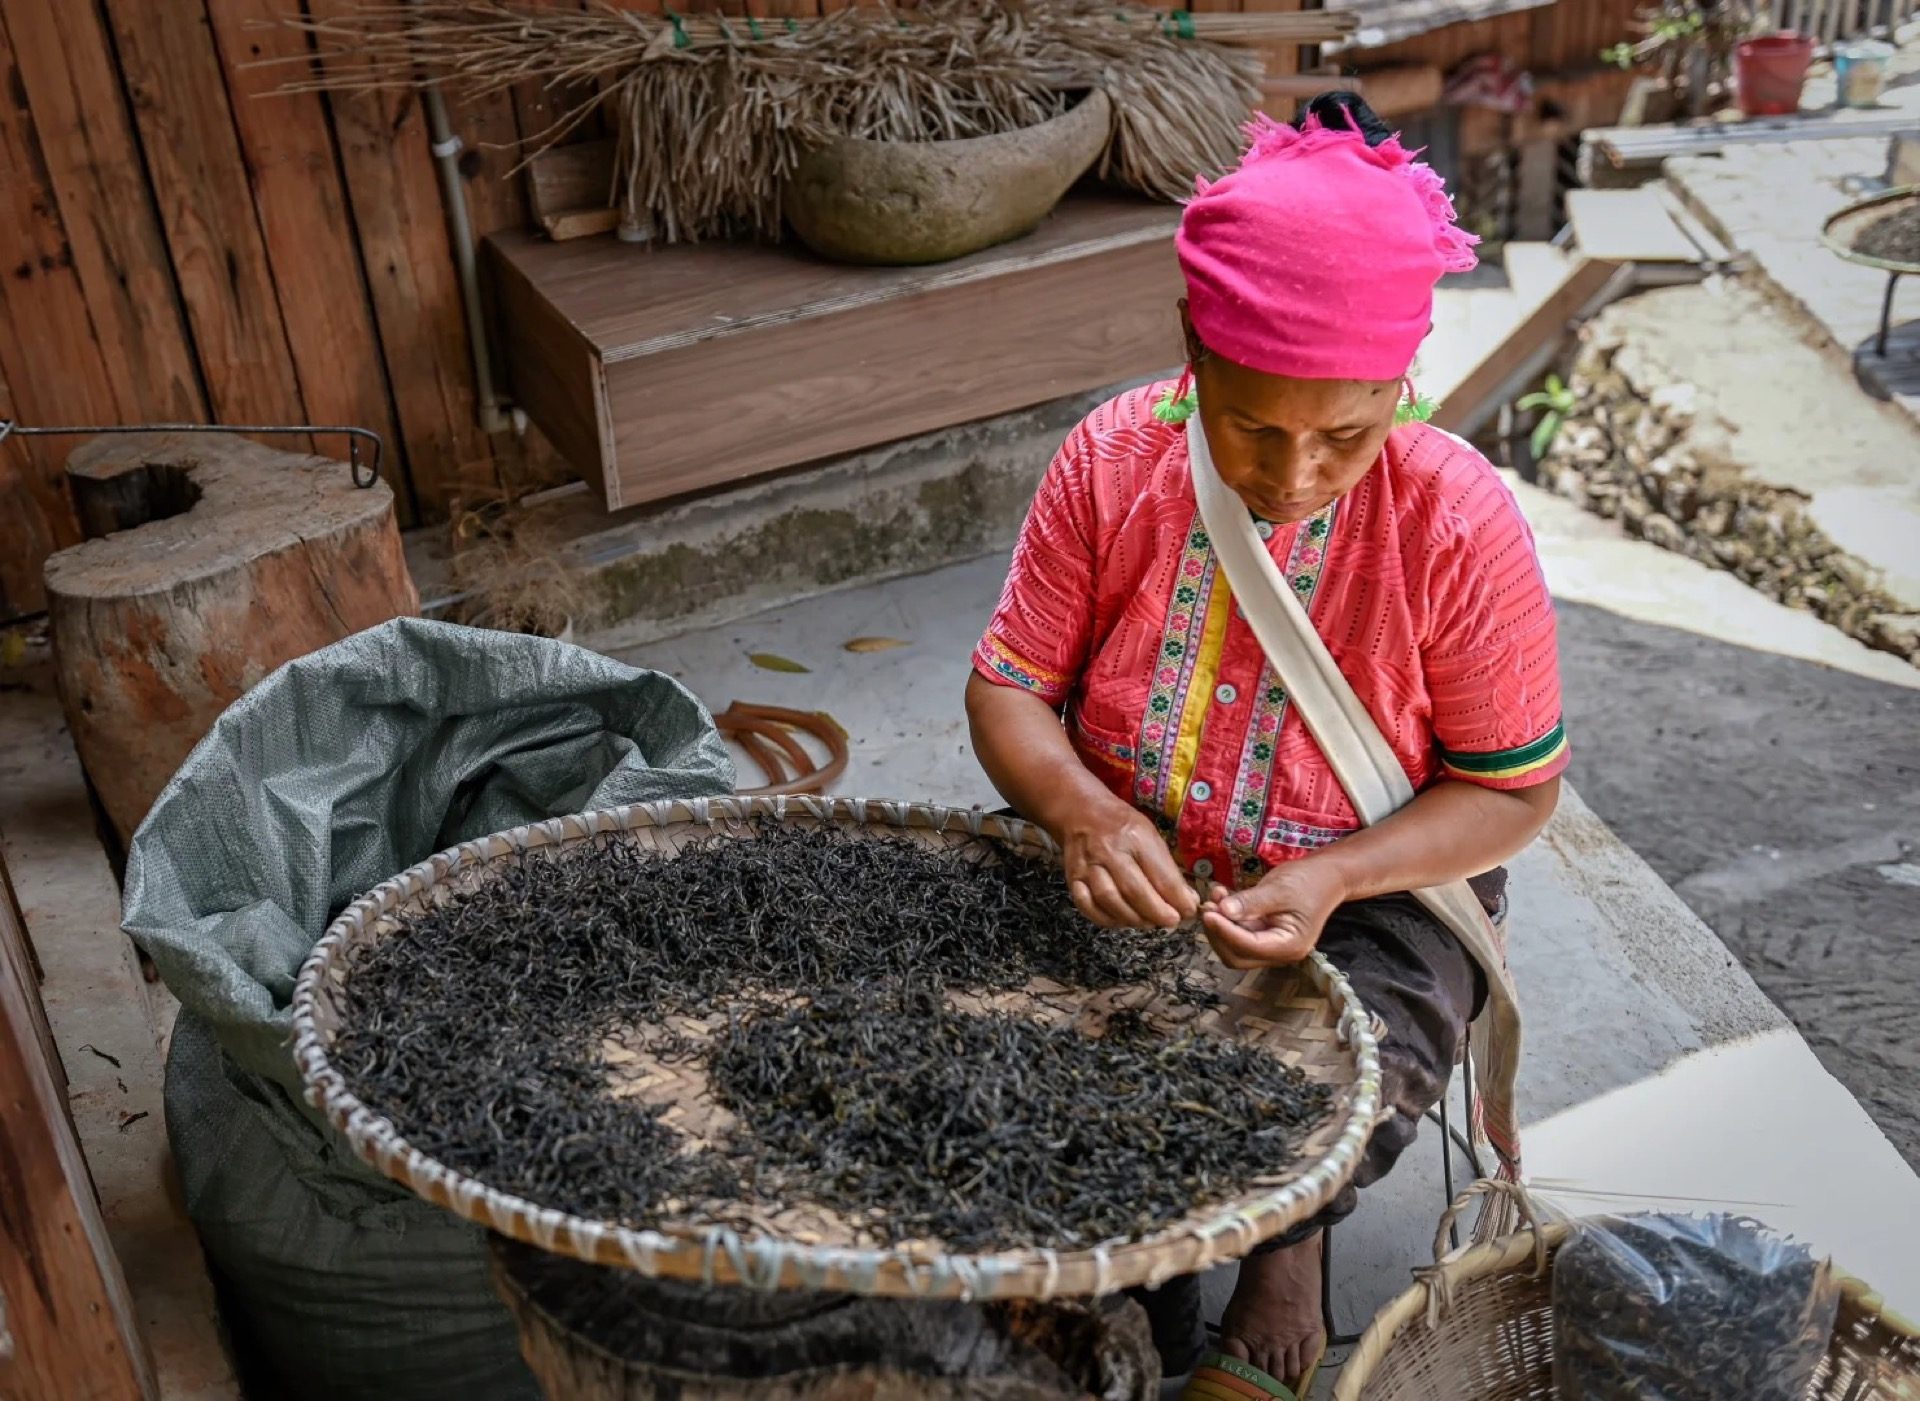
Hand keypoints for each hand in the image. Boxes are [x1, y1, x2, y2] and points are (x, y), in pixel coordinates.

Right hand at [1055, 797, 1198, 929]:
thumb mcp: (1151, 836)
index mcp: (1135, 837)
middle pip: (1133, 890)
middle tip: (1171, 922)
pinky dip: (1106, 919)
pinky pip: (1087, 906)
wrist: (1082, 812)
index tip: (1188, 911)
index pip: (1159, 874)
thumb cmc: (1122, 825)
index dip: (1176, 898)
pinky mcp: (1073, 878)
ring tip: (1148, 923)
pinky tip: (1121, 921)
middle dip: (1156, 912)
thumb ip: (1167, 869)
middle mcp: (1109, 851)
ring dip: (1132, 918)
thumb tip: (1187, 901)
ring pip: (1109, 900)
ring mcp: (1088, 866)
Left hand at [1199, 856, 1349, 968]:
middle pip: (1237, 955)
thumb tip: (1223, 911)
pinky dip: (1226, 918)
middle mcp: (1279, 952)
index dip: (1225, 932)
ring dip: (1219, 923)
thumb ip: (1252, 902)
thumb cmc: (1309, 881)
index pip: (1249, 947)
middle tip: (1208, 905)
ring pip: (1233, 946)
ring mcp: (1269, 945)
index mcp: (1289, 946)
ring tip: (1215, 896)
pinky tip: (1221, 896)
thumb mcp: (1280, 889)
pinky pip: (1237, 932)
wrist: (1325, 876)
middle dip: (1218, 932)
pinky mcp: (1261, 934)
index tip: (1208, 913)